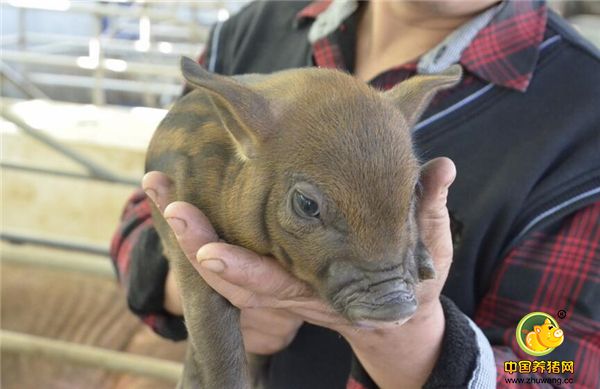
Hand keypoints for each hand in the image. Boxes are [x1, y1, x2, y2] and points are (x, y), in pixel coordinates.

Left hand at [144, 156, 455, 387]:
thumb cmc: (410, 282)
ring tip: (157, 186)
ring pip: (216, 264)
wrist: (394, 313)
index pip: (271, 283)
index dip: (238, 268)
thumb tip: (442, 169)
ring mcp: (274, 281)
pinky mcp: (269, 265)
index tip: (204, 251)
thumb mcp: (428, 251)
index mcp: (322, 287)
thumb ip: (430, 210)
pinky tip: (174, 197)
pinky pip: (224, 251)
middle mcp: (288, 289)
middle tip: (164, 199)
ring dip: (185, 228)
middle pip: (227, 276)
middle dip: (192, 239)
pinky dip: (196, 229)